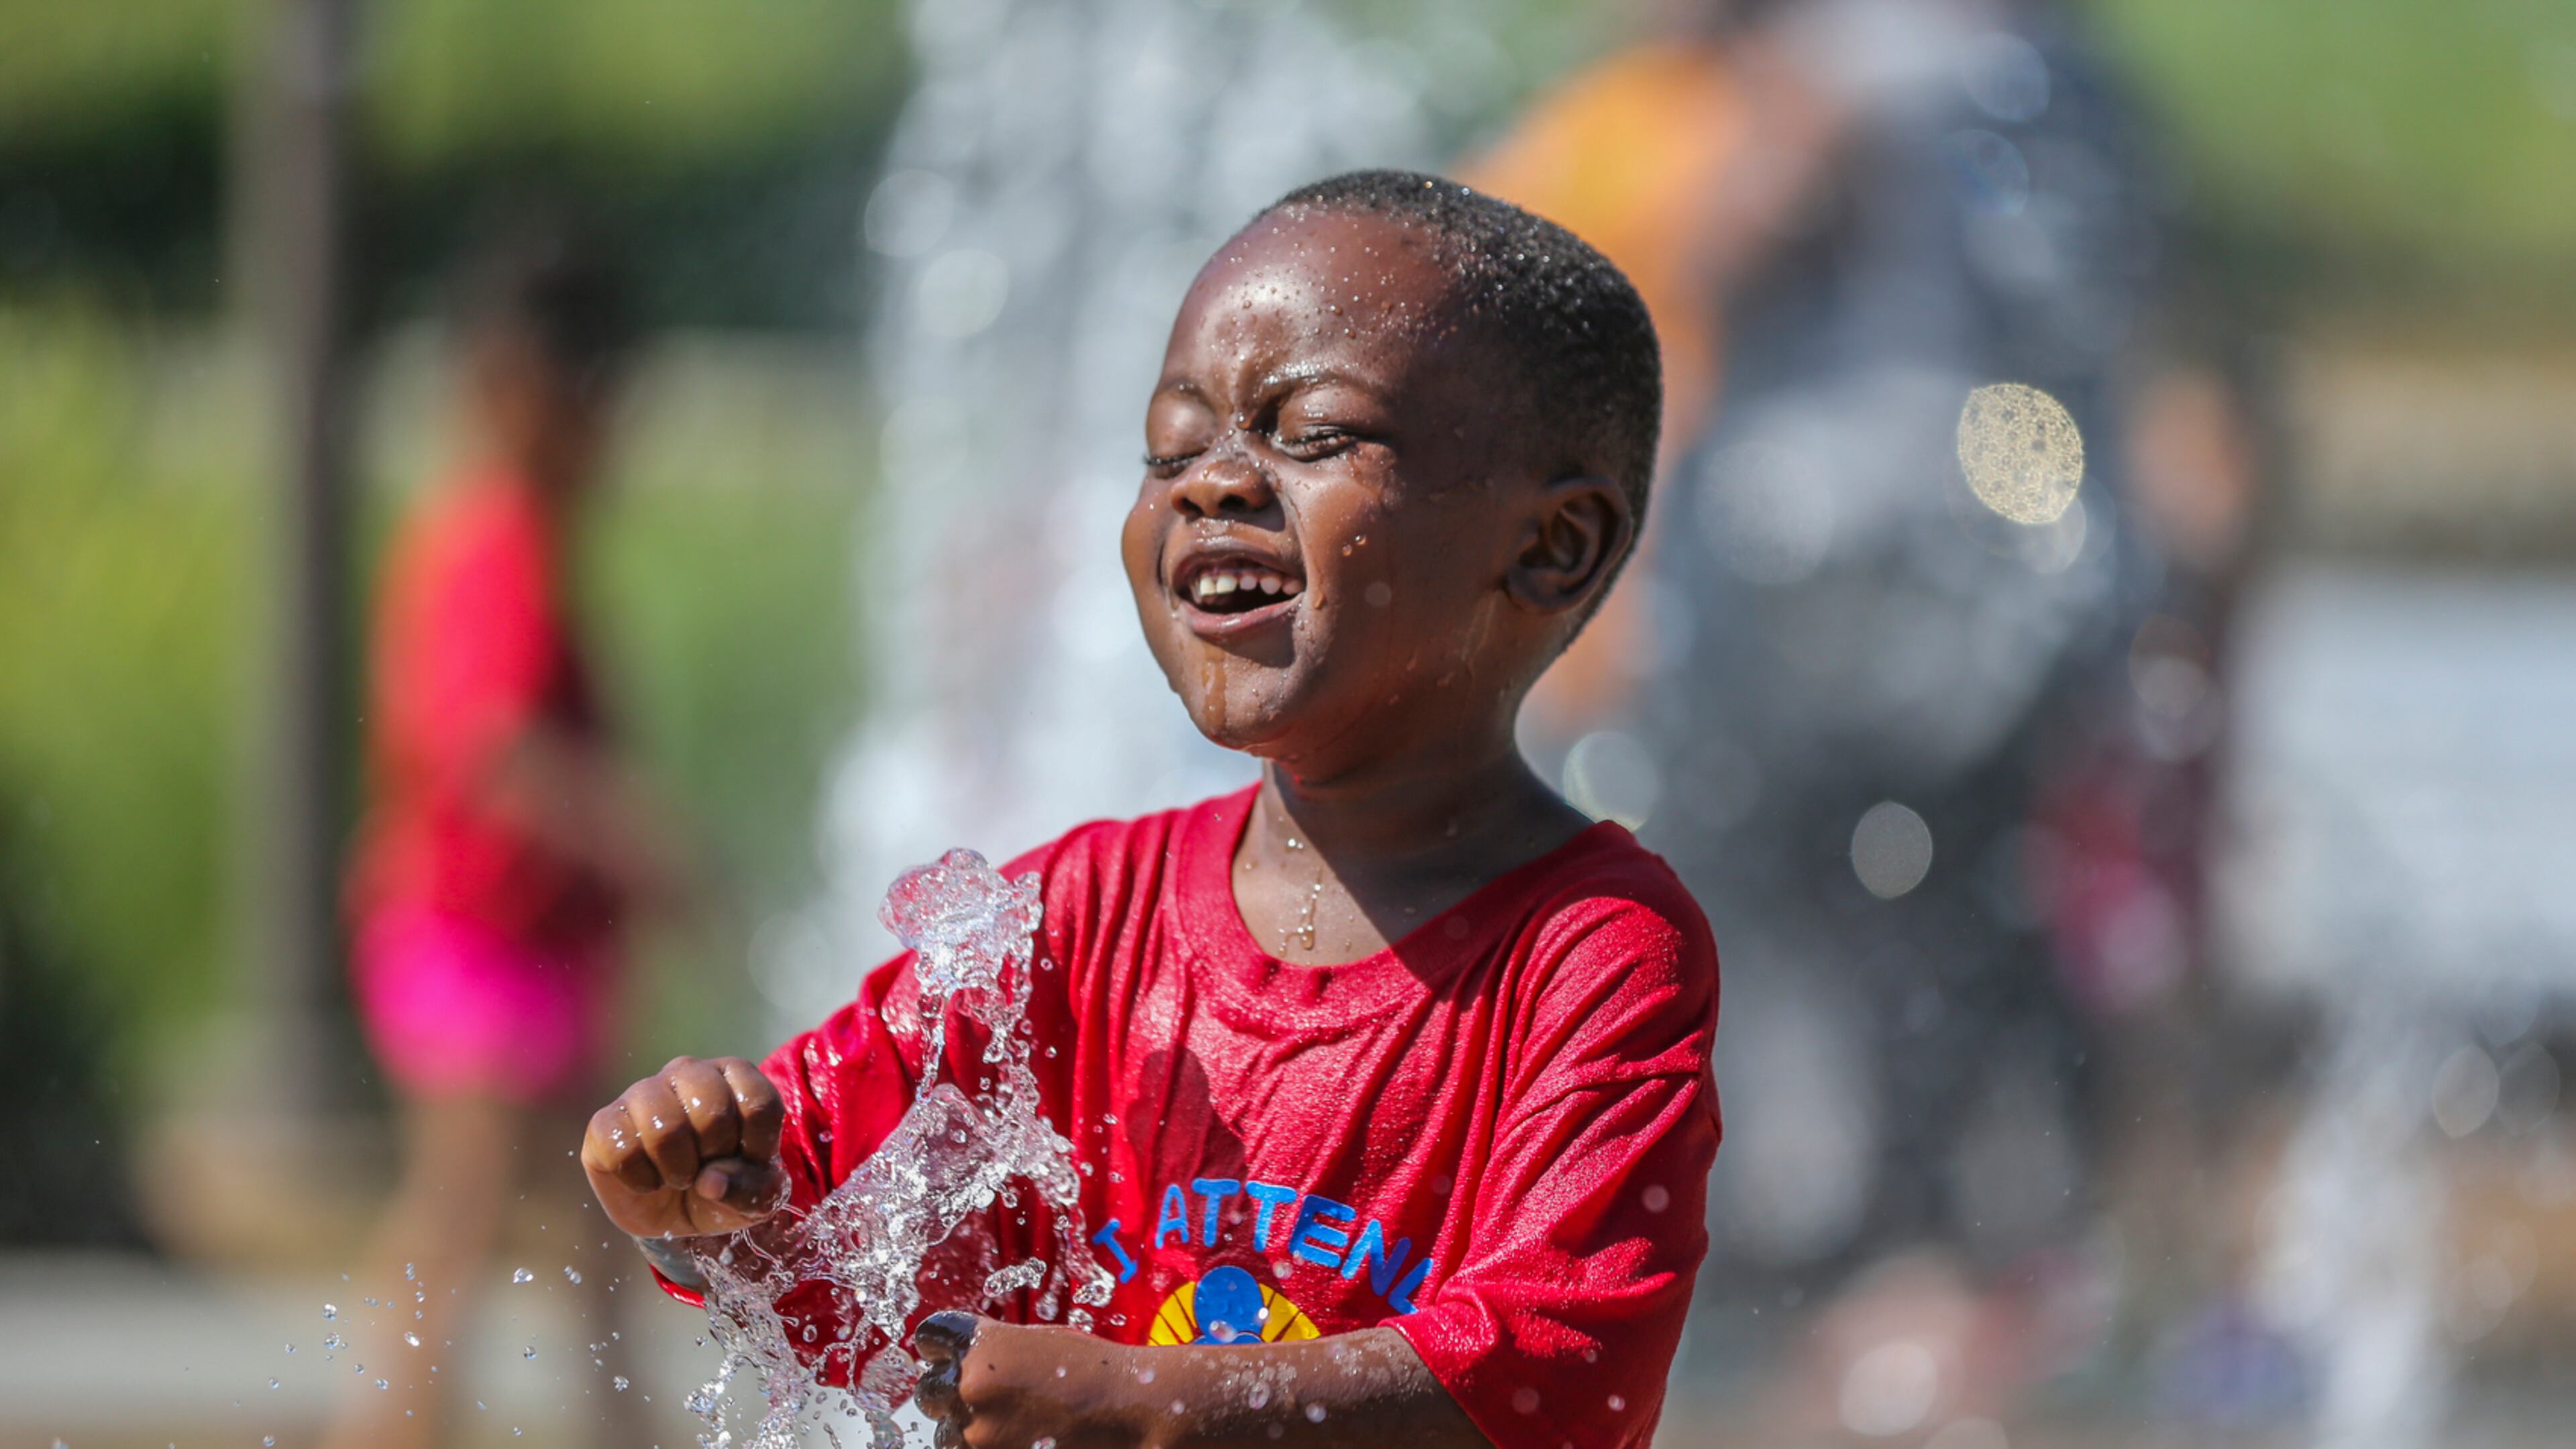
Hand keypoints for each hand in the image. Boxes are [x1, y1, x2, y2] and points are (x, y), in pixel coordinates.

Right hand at [581, 1056, 787, 1238]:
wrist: (675, 1213)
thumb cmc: (724, 1188)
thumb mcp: (756, 1197)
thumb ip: (752, 1189)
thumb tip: (711, 1182)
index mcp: (735, 1076)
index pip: (758, 1103)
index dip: (758, 1147)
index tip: (749, 1162)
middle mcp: (689, 1072)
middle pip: (712, 1111)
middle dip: (715, 1156)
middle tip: (708, 1168)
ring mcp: (643, 1092)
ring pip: (665, 1128)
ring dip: (677, 1170)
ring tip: (679, 1176)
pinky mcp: (604, 1122)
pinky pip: (621, 1149)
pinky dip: (641, 1181)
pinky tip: (649, 1181)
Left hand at [913, 1312, 1138, 1448]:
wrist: (1135, 1412)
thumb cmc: (1095, 1371)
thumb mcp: (1040, 1341)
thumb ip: (994, 1349)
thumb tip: (961, 1360)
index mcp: (981, 1346)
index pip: (931, 1340)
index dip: (941, 1350)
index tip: (949, 1356)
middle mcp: (970, 1388)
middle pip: (930, 1393)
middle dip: (951, 1396)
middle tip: (987, 1400)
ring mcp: (979, 1436)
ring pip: (947, 1434)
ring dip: (968, 1430)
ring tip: (1013, 1426)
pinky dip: (992, 1447)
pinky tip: (1021, 1439)